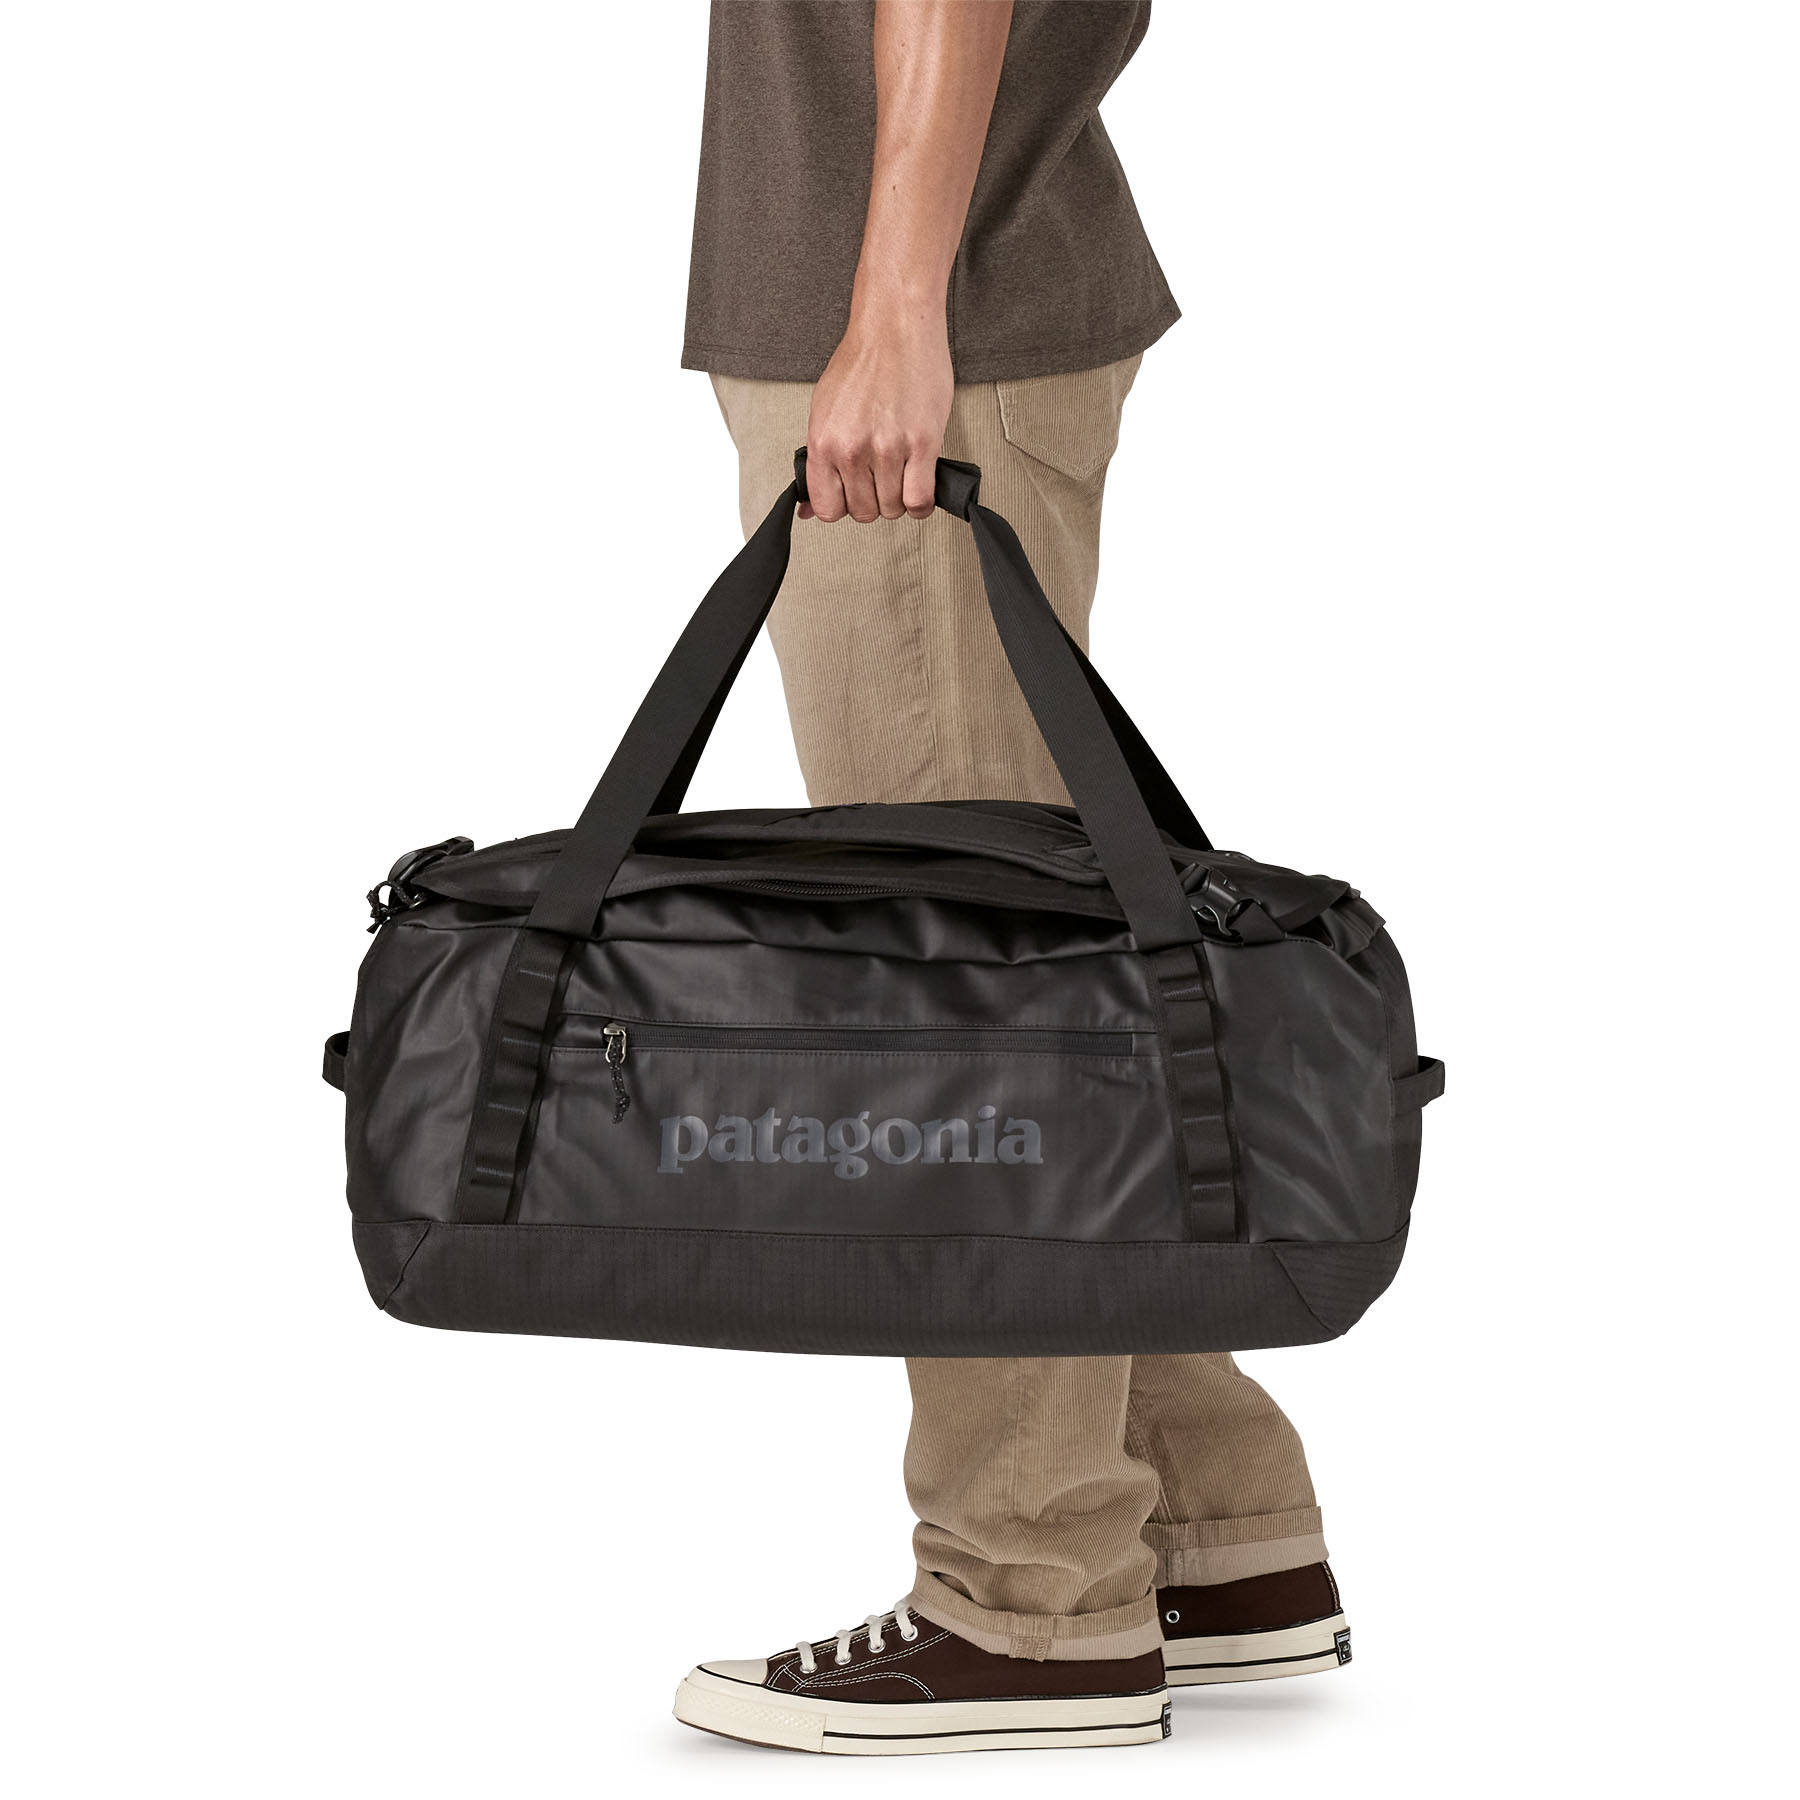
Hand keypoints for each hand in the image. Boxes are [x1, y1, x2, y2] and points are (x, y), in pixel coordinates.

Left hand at [801, 303, 953, 522]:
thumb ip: (818, 461)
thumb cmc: (862, 364)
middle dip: (873, 500)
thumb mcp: (824, 411)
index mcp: (824, 442)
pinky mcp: (923, 444)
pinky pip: (920, 500)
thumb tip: (808, 509)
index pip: (827, 508)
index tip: (853, 493)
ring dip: (898, 498)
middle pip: (863, 511)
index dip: (842, 506)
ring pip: (892, 508)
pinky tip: (919, 486)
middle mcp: (852, 449)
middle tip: (882, 477)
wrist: (895, 325)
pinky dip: (921, 504)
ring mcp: (888, 448)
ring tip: (902, 472)